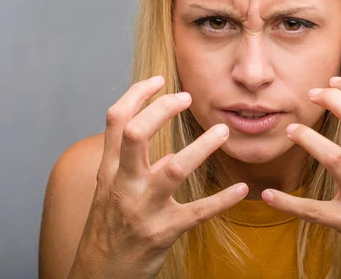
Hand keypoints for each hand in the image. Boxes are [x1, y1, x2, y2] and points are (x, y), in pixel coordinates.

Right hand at [69, 76, 247, 278]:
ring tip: (223, 131)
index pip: (117, 121)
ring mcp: (144, 209)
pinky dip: (222, 199)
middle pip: (138, 134)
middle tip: (187, 98)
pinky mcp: (164, 232)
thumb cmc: (108, 226)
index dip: (137, 95)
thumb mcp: (109, 190)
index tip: (159, 80)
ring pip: (173, 169)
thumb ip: (129, 162)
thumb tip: (159, 141)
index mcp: (110, 170)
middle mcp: (124, 185)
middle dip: (162, 109)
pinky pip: (198, 212)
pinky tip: (241, 188)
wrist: (98, 274)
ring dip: (202, 147)